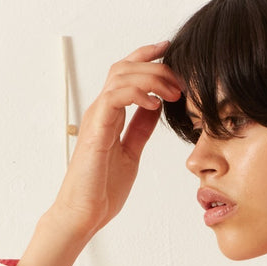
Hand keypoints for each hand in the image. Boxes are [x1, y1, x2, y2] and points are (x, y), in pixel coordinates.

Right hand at [18, 43, 182, 265]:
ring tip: (173, 92)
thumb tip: (156, 108)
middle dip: (155, 65)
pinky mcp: (95, 130)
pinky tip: (155, 104)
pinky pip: (115, 98)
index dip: (148, 58)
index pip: (127, 74)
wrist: (85, 212)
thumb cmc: (103, 188)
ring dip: (151, 78)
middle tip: (180, 79)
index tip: (171, 53)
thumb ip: (141, 128)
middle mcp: (101, 110)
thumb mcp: (131, 152)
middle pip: (125, 67)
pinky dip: (136, 94)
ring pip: (120, 76)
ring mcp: (96, 118)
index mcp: (110, 114)